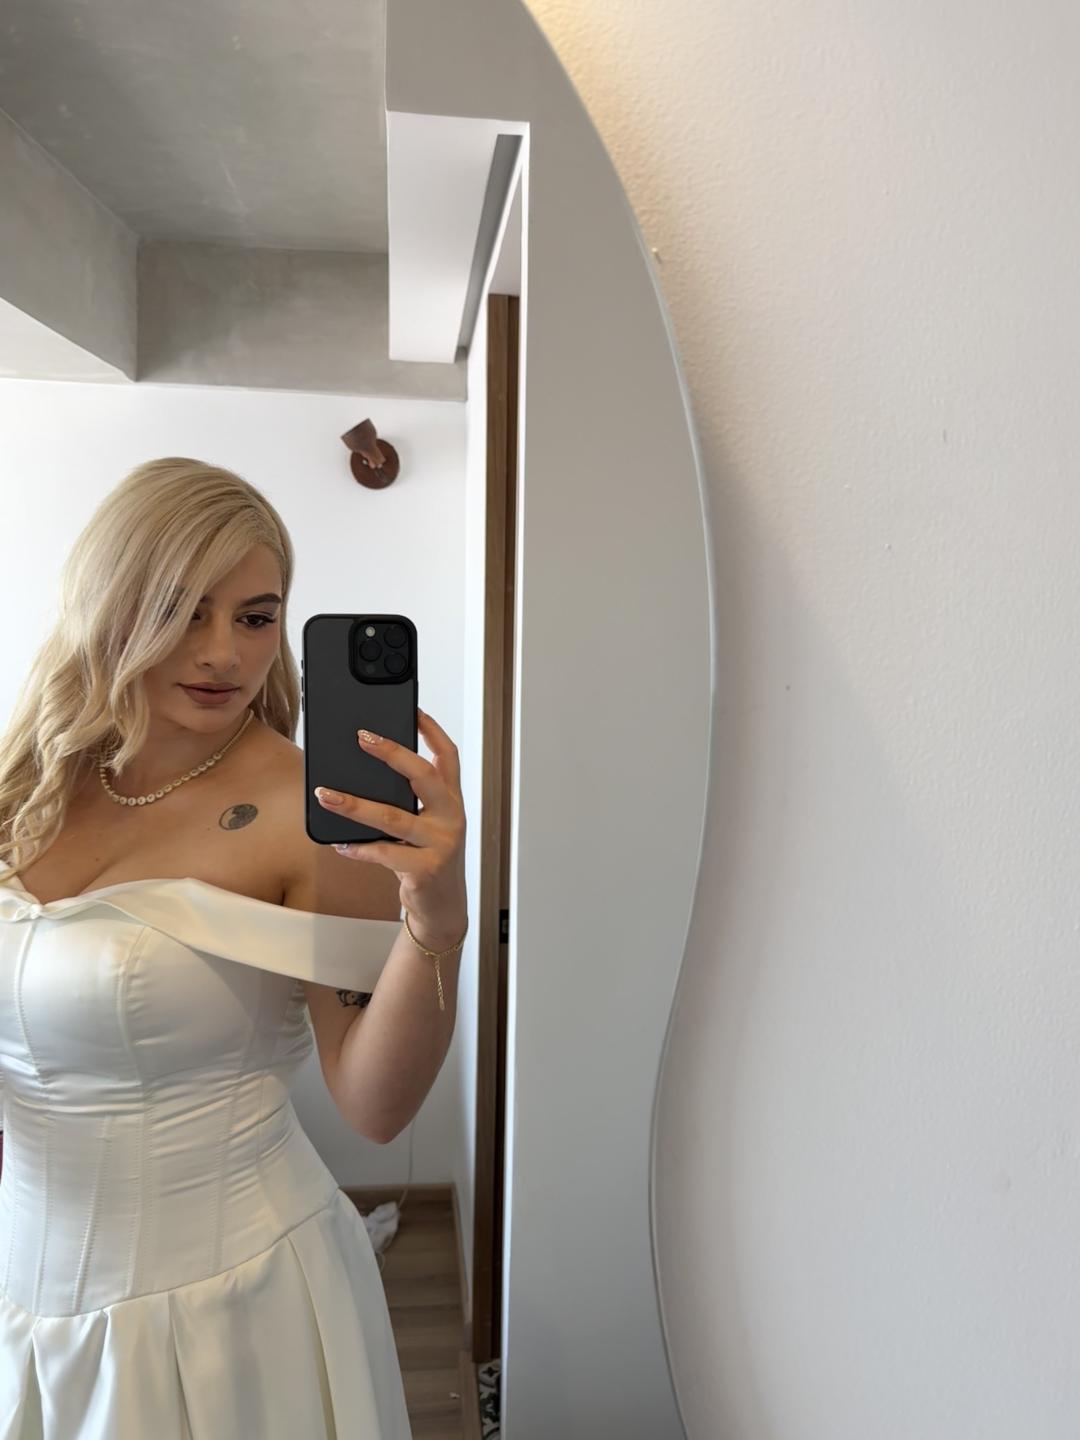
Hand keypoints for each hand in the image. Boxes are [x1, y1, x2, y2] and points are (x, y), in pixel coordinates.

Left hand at [315, 707, 466, 948]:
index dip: (431, 730)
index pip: (447, 756)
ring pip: (394, 817)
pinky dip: (358, 848)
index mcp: (451, 800)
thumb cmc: (427, 858)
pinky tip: (339, 843)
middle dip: (391, 753)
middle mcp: (451, 816)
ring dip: (354, 805)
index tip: (410, 709)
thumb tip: (361, 775)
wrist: (443, 906)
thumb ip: (408, 802)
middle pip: (424, 775)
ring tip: (326, 795)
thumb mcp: (425, 825)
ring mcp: (441, 843)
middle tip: (361, 738)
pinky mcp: (426, 869)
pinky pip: (384, 853)